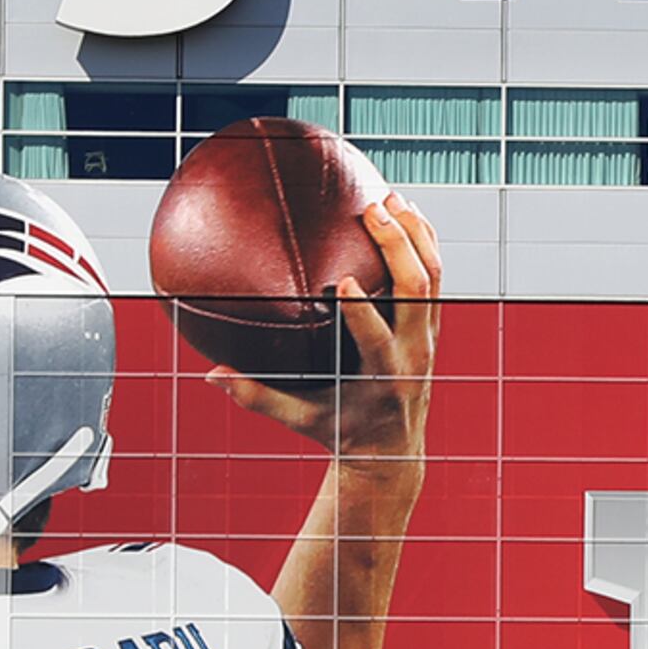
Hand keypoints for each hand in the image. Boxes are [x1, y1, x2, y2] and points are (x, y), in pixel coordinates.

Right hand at [206, 193, 442, 472]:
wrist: (392, 450)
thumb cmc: (340, 432)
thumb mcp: (300, 420)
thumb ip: (259, 398)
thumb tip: (212, 375)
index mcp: (383, 375)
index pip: (377, 339)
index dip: (365, 311)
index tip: (344, 281)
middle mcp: (414, 352)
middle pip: (418, 291)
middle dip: (398, 247)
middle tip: (372, 210)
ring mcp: (428, 337)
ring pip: (434, 277)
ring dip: (416, 235)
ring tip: (391, 198)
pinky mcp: (431, 326)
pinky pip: (435, 277)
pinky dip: (422, 242)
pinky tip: (404, 212)